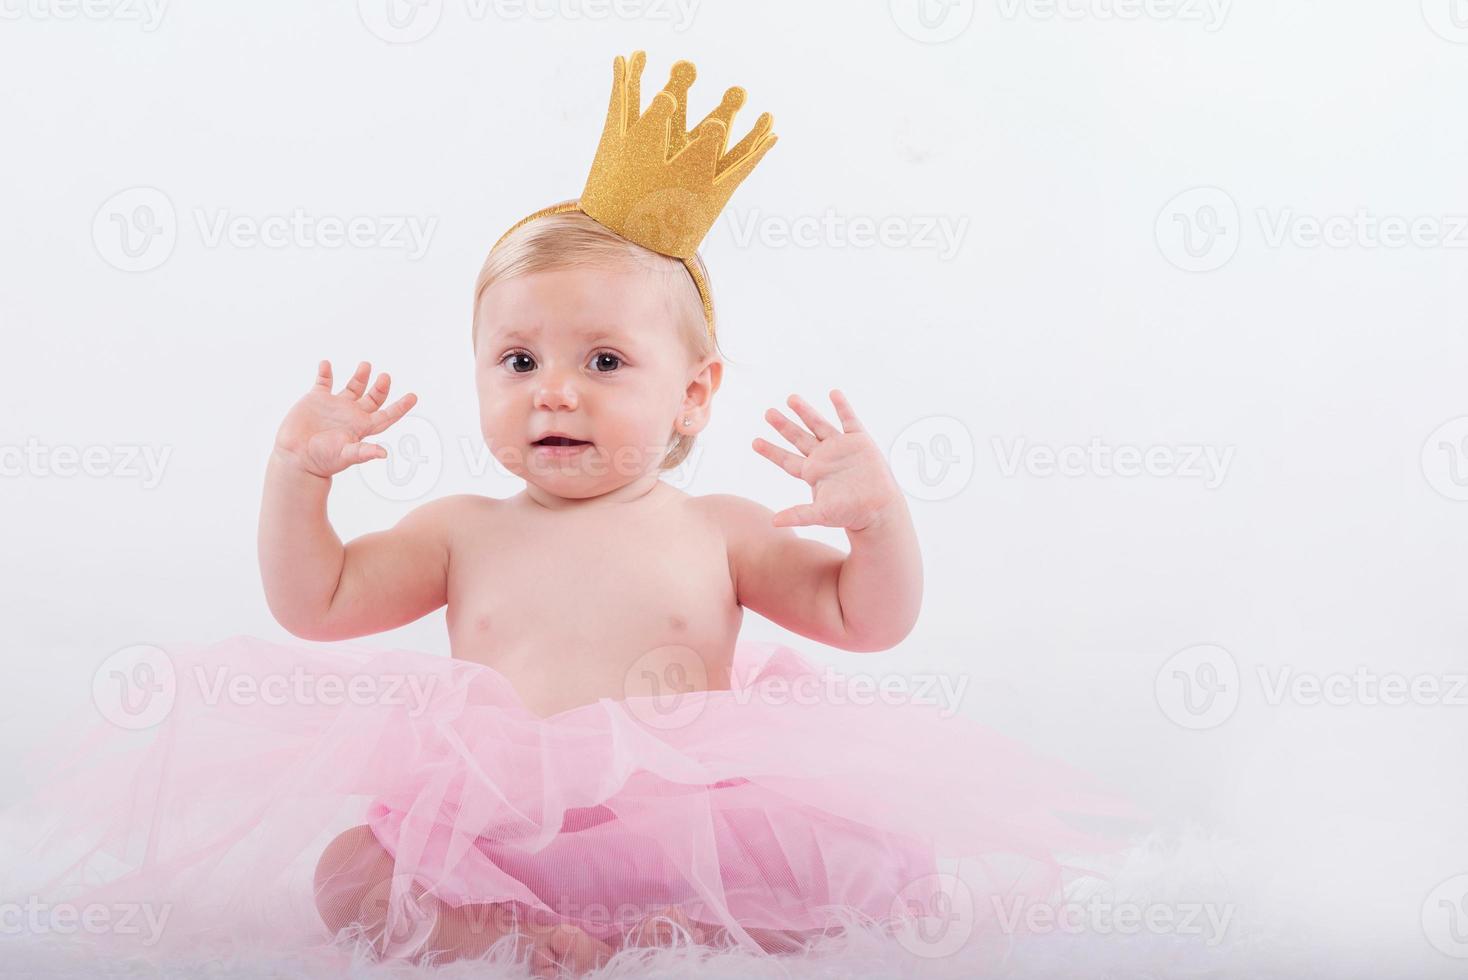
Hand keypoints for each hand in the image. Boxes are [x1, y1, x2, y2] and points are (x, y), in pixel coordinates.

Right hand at [272, 360, 416, 478]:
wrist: (295, 457)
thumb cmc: (322, 460)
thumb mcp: (346, 456)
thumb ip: (364, 452)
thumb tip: (384, 454)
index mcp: (362, 427)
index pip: (386, 415)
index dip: (401, 407)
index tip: (414, 397)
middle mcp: (351, 415)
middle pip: (372, 398)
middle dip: (381, 387)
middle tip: (386, 376)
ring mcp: (334, 406)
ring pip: (353, 387)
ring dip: (360, 376)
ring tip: (366, 365)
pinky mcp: (316, 400)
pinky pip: (323, 382)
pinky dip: (325, 372)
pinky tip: (326, 364)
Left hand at [752, 390, 901, 531]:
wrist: (878, 509)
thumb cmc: (850, 513)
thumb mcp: (821, 514)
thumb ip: (798, 515)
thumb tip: (773, 522)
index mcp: (812, 473)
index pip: (787, 459)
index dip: (771, 451)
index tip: (755, 442)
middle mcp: (824, 457)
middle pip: (798, 438)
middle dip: (783, 425)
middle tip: (768, 413)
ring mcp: (840, 447)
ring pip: (819, 425)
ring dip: (806, 412)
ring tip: (791, 398)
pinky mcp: (859, 441)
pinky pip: (849, 420)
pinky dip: (842, 407)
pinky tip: (834, 393)